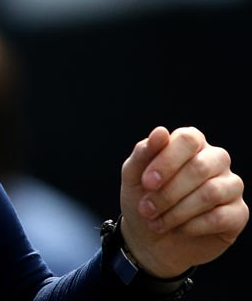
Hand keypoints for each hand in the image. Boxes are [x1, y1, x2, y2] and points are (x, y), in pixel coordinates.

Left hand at [119, 126, 247, 277]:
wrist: (151, 239)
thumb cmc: (142, 198)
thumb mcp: (133, 175)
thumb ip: (143, 152)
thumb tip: (161, 132)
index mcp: (191, 143)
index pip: (187, 139)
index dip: (166, 161)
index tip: (146, 183)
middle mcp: (215, 159)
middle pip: (200, 167)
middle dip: (168, 192)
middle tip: (147, 209)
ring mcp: (231, 185)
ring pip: (211, 192)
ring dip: (178, 211)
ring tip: (157, 222)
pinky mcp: (239, 213)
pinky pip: (221, 217)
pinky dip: (193, 226)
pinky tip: (178, 229)